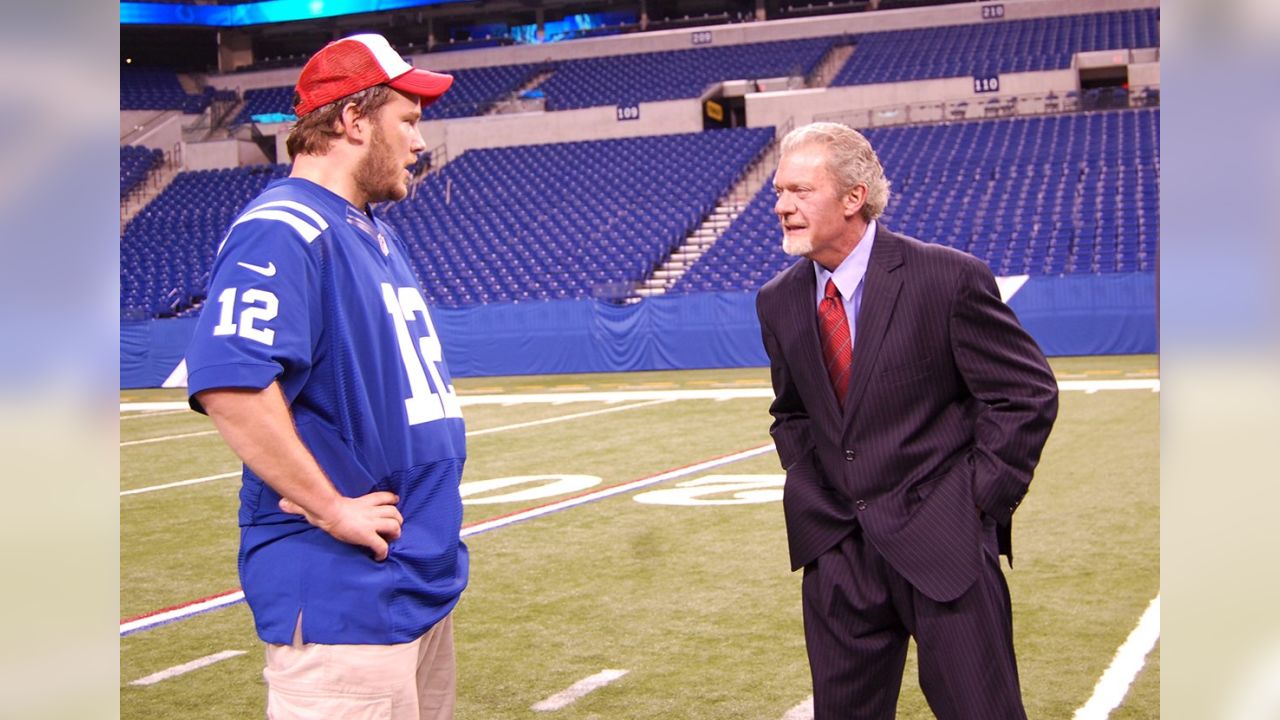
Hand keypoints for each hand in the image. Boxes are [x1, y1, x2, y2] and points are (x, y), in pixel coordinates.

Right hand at [279, 492, 402, 560]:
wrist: (326, 512)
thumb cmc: (320, 507)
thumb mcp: (316, 503)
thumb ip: (302, 505)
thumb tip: (281, 504)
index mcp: (361, 502)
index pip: (383, 497)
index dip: (391, 500)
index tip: (395, 502)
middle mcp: (369, 512)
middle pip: (394, 512)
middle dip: (397, 520)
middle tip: (393, 530)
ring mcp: (370, 524)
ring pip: (394, 526)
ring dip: (395, 534)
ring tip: (389, 541)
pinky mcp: (368, 536)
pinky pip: (382, 546)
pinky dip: (383, 553)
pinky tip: (379, 558)